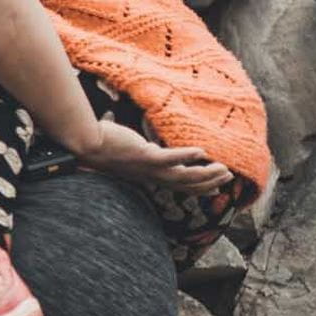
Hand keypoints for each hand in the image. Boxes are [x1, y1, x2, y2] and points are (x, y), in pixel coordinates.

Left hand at [81, 122, 233, 191]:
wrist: (86, 145)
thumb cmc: (102, 144)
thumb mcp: (125, 148)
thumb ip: (131, 143)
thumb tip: (121, 126)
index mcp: (149, 176)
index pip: (178, 186)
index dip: (198, 188)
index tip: (215, 188)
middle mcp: (151, 176)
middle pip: (187, 185)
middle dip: (209, 183)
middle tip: (228, 177)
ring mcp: (150, 168)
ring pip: (185, 176)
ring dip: (206, 174)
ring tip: (223, 169)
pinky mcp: (146, 156)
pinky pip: (171, 158)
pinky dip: (186, 156)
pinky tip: (202, 151)